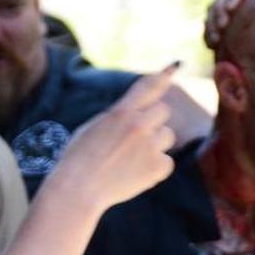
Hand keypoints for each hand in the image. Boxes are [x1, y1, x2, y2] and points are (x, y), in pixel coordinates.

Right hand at [48, 62, 178, 212]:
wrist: (78, 188)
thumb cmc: (78, 159)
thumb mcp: (93, 127)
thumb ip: (118, 118)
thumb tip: (134, 116)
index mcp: (121, 112)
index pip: (147, 86)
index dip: (162, 76)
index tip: (175, 66)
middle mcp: (139, 124)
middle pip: (163, 111)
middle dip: (154, 121)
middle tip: (137, 138)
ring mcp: (150, 145)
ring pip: (167, 136)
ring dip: (155, 144)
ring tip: (132, 159)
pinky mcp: (157, 167)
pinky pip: (167, 162)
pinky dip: (156, 168)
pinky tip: (137, 174)